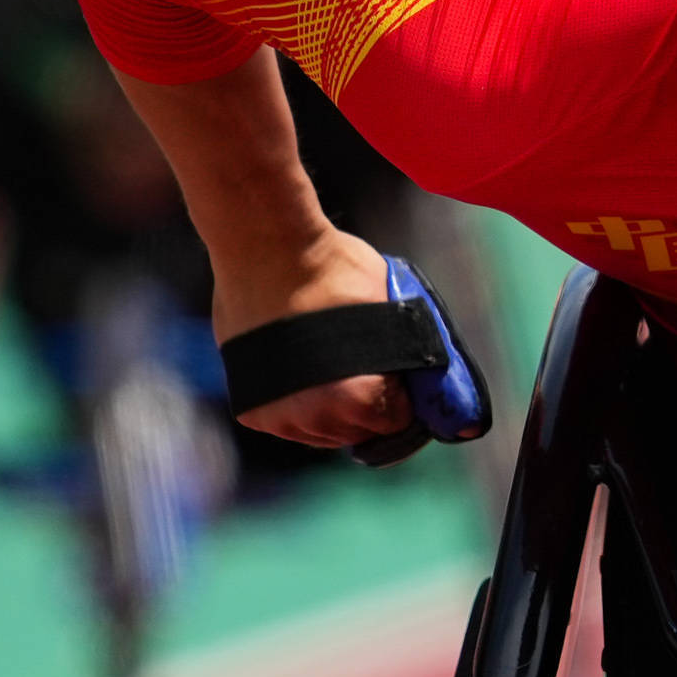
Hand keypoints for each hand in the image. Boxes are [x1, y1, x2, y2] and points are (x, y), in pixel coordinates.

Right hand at [215, 227, 405, 449]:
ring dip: (332, 412)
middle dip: (368, 408)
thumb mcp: (393, 306)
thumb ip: (408, 349)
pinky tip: (301, 373)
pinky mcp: (252, 410)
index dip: (401, 397)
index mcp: (360, 400)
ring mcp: (280, 418)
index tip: (395, 377)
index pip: (396, 422)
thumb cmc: (334, 268)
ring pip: (322, 433)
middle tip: (363, 370)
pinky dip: (297, 405)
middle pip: (358, 432)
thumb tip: (424, 373)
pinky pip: (287, 422)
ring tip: (331, 369)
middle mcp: (317, 419)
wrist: (264, 243)